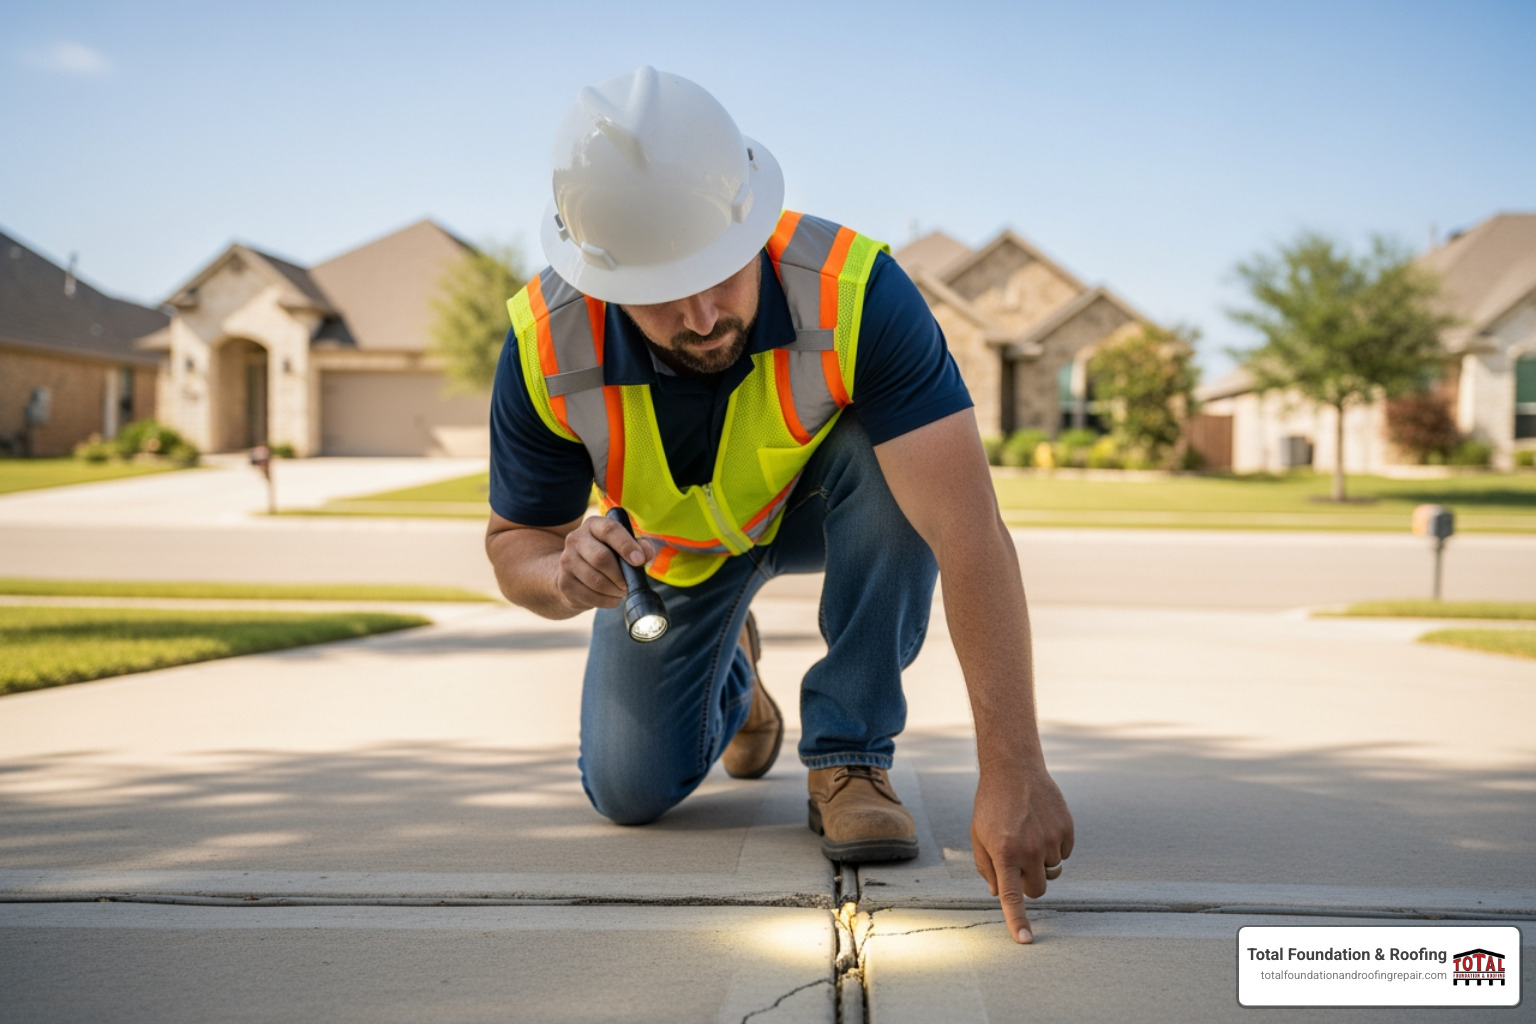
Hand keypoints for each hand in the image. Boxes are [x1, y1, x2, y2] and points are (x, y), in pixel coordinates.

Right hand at [555, 515, 654, 613]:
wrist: (575, 573)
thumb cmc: (607, 556)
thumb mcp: (623, 546)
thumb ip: (639, 547)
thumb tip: (646, 554)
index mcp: (593, 525)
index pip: (610, 530)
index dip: (626, 546)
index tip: (639, 561)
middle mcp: (575, 539)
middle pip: (601, 558)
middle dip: (620, 575)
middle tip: (628, 584)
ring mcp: (566, 561)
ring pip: (596, 581)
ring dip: (615, 590)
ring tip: (620, 591)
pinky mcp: (564, 583)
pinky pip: (590, 596)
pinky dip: (607, 601)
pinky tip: (611, 598)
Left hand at [970, 765, 1073, 944]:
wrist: (1015, 770)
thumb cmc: (991, 805)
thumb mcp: (978, 836)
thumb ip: (986, 867)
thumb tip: (997, 893)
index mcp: (1004, 853)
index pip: (1012, 896)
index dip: (1018, 920)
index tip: (1026, 941)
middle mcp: (1030, 850)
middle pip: (1038, 890)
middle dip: (1029, 883)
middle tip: (1019, 862)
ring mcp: (1050, 840)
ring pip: (1052, 872)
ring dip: (1041, 863)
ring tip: (1028, 835)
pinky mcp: (1066, 830)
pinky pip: (1064, 853)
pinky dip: (1054, 846)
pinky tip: (1041, 825)